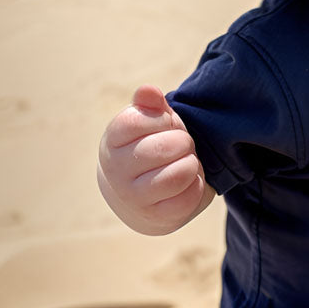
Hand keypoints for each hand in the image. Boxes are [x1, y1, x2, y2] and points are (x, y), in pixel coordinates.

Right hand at [97, 85, 213, 234]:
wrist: (143, 193)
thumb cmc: (150, 145)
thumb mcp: (151, 121)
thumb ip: (150, 104)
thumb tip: (148, 90)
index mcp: (112, 140)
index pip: (140, 120)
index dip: (164, 120)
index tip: (164, 125)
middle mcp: (115, 170)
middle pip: (166, 147)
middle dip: (183, 142)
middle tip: (181, 146)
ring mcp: (132, 197)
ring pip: (178, 175)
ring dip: (191, 165)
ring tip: (185, 162)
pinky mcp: (155, 217)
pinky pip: (188, 198)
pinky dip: (196, 186)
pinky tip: (187, 182)